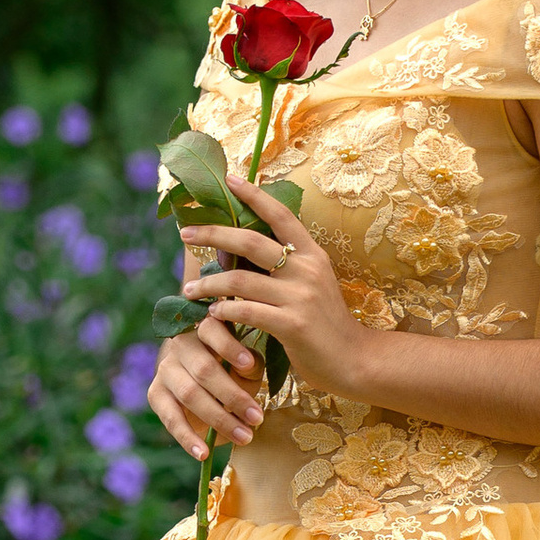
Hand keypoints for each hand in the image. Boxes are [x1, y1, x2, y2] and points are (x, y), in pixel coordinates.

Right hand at [147, 307, 266, 460]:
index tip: (249, 366)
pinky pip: (170, 417)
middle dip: (233, 396)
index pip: (211, 329)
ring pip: (190, 394)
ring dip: (219, 419)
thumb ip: (248, 364)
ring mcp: (165, 369)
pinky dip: (187, 438)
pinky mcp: (156, 393)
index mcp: (205, 329)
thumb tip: (247, 368)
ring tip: (245, 437)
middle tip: (257, 418)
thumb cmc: (231, 367)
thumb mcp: (245, 363)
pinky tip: (203, 453)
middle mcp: (180, 345)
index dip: (229, 347)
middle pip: (203, 369)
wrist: (201, 380)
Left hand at [179, 176, 366, 399]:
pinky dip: (224, 311)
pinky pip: (246, 311)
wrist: (355, 360)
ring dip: (208, 284)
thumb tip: (241, 252)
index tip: (229, 179)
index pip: (281, 215)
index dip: (254, 195)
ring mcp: (300, 297)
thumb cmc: (326, 324)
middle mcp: (307, 269)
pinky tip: (213, 314)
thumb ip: (285, 267)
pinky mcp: (292, 325)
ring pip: (240, 280)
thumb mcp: (312, 285)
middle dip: (212, 233)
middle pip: (250, 241)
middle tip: (185, 232)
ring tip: (190, 290)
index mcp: (312, 254)